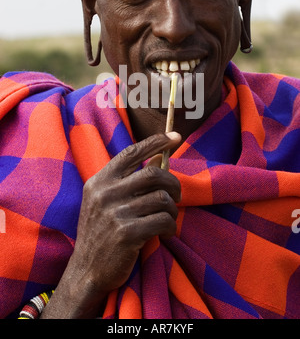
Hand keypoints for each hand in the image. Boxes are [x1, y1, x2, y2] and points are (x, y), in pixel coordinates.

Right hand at [41, 131, 180, 318]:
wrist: (86, 270)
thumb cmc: (100, 231)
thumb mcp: (106, 201)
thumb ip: (128, 179)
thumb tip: (159, 158)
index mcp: (100, 181)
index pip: (131, 152)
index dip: (155, 142)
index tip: (175, 137)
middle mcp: (105, 193)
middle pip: (153, 175)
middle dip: (173, 183)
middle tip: (176, 195)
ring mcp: (115, 213)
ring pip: (162, 199)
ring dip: (172, 209)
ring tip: (168, 218)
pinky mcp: (127, 233)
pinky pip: (163, 221)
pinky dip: (171, 226)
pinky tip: (166, 232)